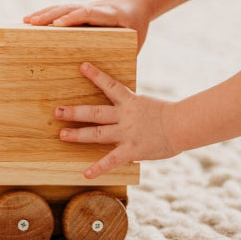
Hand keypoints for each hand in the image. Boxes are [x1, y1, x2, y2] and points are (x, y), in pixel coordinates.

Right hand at [24, 0, 150, 47]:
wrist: (137, 4)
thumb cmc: (137, 27)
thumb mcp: (136, 41)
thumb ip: (125, 57)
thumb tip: (119, 86)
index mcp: (110, 15)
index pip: (90, 13)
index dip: (74, 17)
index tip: (59, 24)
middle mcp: (95, 8)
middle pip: (71, 8)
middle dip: (51, 15)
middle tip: (33, 23)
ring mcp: (86, 6)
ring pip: (63, 7)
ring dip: (45, 13)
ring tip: (27, 21)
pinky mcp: (80, 8)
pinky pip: (62, 10)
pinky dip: (47, 13)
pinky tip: (33, 20)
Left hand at [55, 61, 174, 178]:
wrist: (183, 126)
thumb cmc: (169, 115)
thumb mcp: (148, 104)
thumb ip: (133, 105)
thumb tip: (124, 103)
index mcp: (130, 101)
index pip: (110, 85)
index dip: (95, 75)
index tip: (82, 66)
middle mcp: (125, 116)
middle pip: (95, 112)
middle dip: (74, 112)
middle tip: (57, 110)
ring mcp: (127, 133)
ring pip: (98, 133)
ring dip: (79, 134)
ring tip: (62, 134)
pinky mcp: (132, 150)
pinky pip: (112, 160)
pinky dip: (98, 168)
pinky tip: (85, 173)